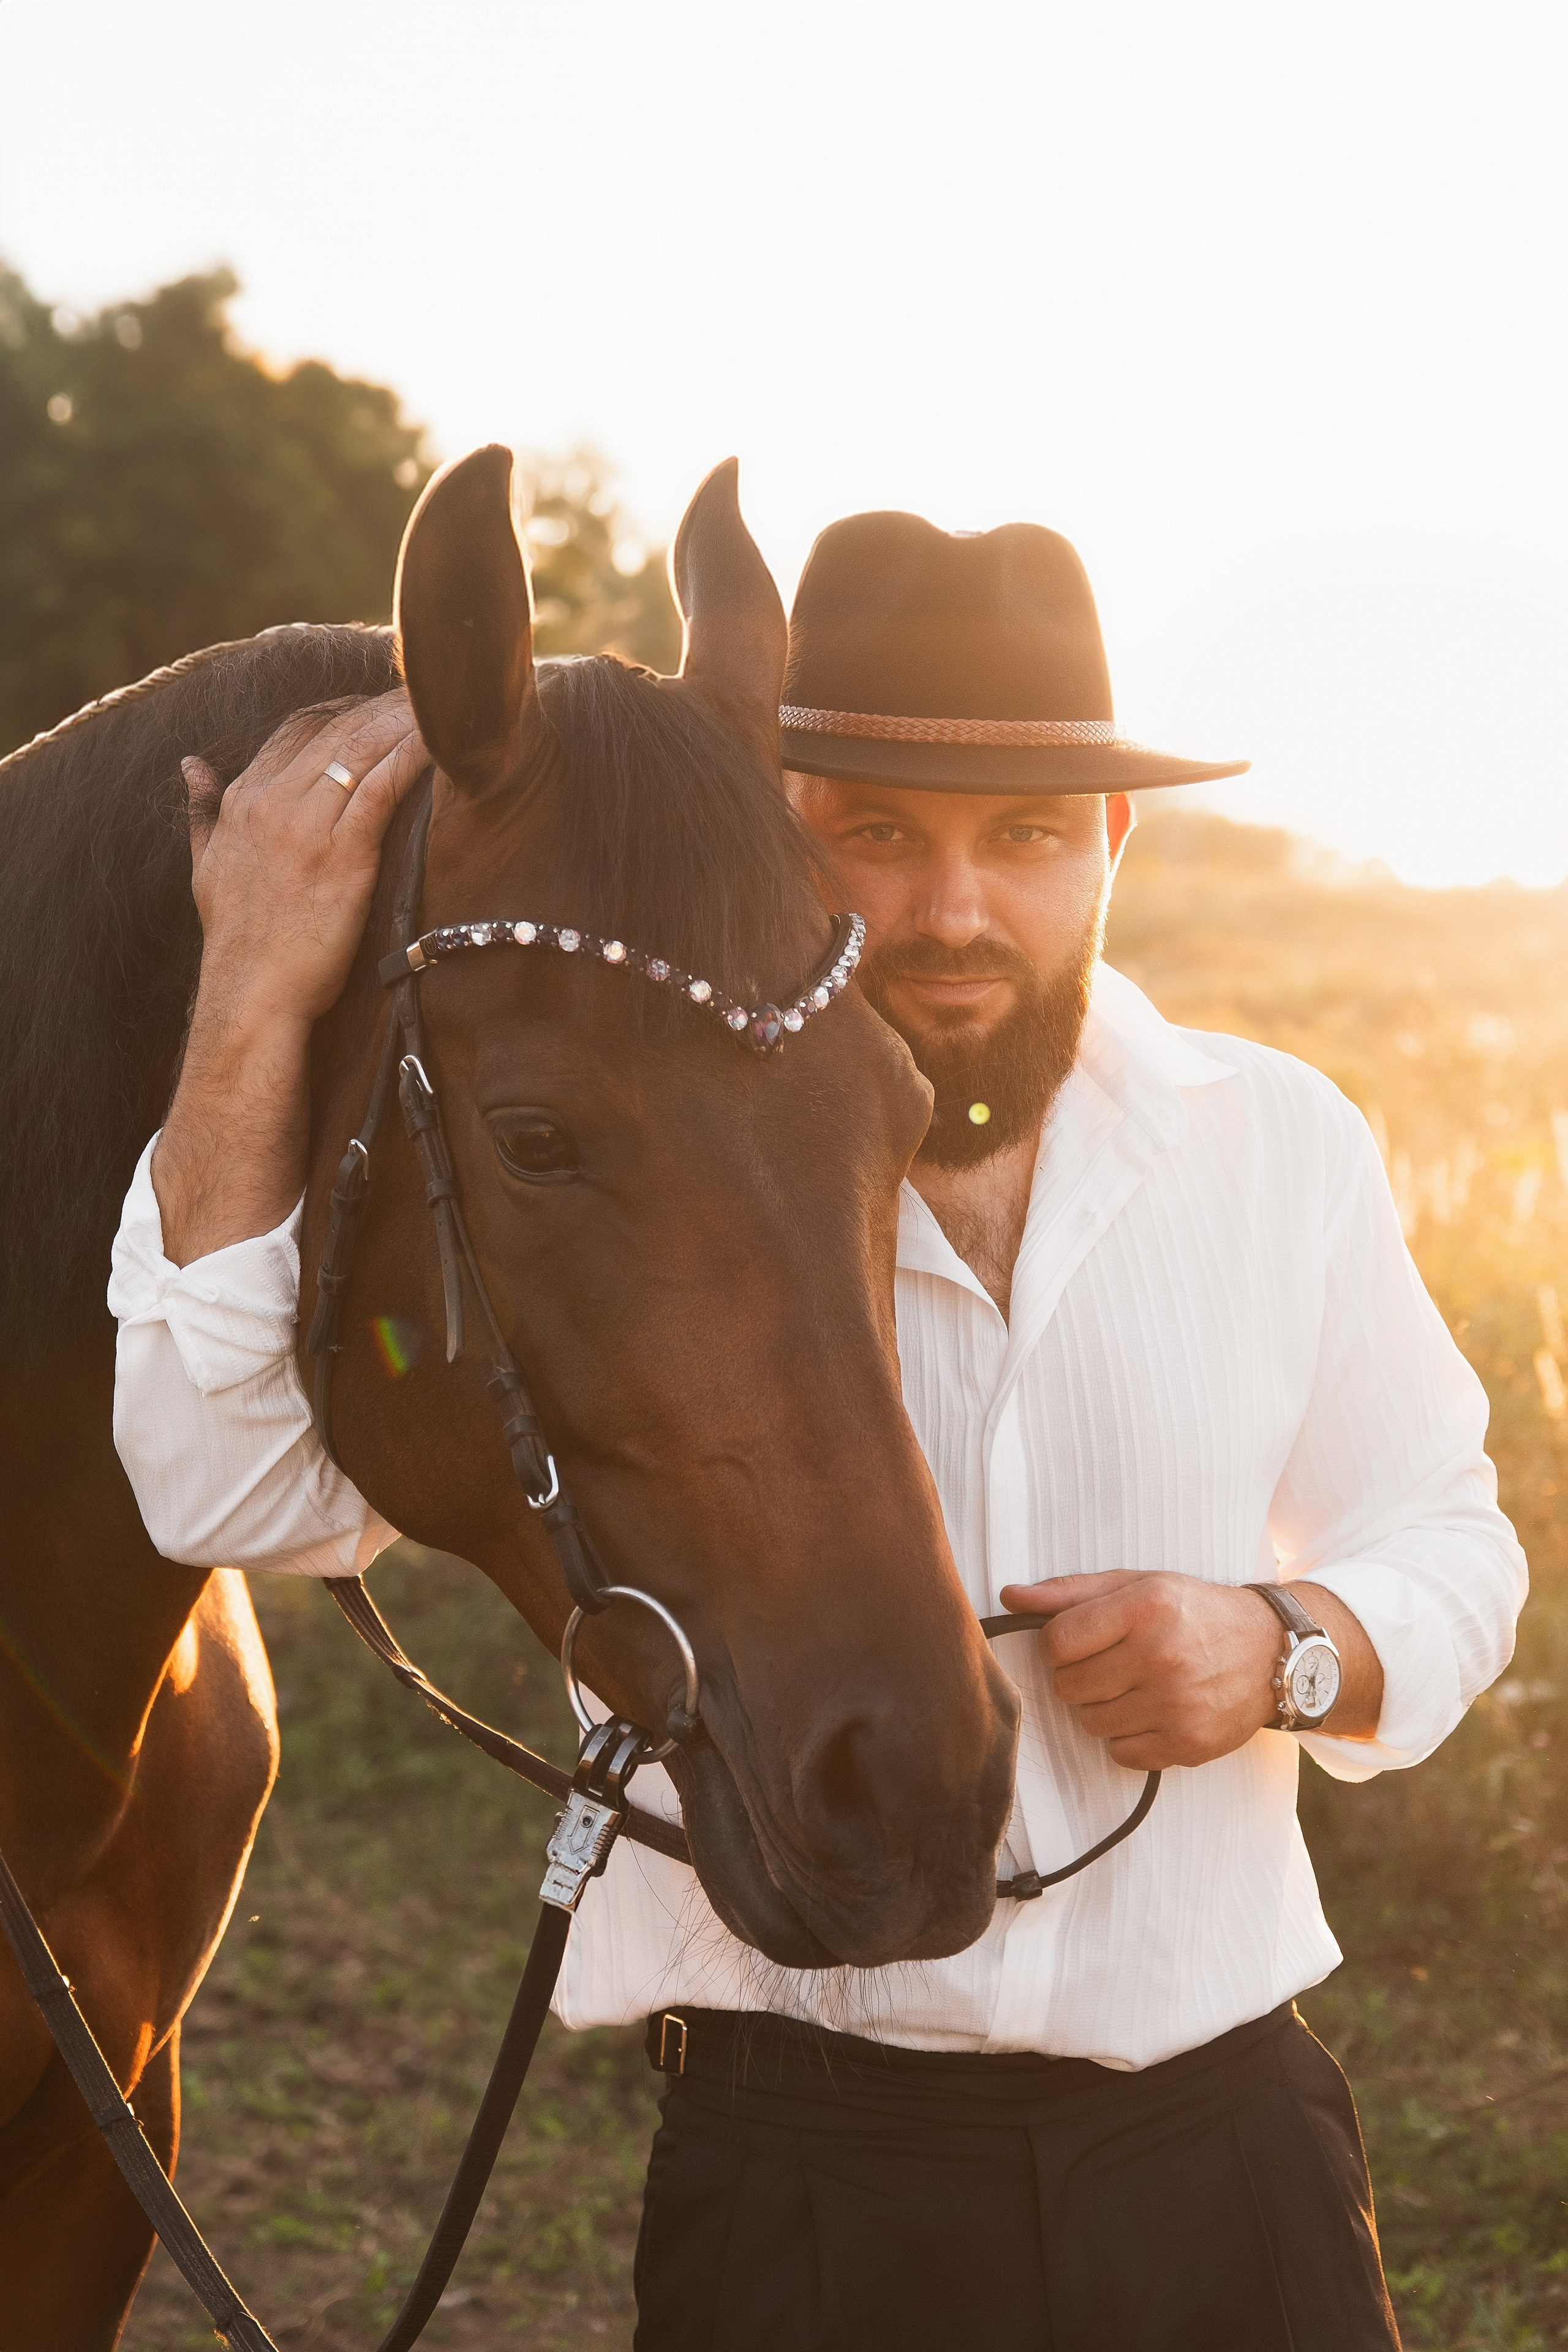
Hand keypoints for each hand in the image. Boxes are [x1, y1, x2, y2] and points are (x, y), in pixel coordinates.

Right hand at [182, 689, 426, 1035]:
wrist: (251, 991)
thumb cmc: (236, 938)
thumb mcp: (205, 866)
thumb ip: (202, 811)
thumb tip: (190, 766)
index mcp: (244, 800)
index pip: (297, 729)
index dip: (342, 710)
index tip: (376, 706)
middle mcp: (273, 802)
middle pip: (335, 729)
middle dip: (380, 706)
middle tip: (421, 693)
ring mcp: (308, 826)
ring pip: (360, 749)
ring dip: (401, 721)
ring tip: (440, 704)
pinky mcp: (344, 853)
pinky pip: (382, 788)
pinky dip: (412, 758)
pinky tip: (438, 741)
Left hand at [998, 1570, 1283, 1770]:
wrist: (1271, 1652)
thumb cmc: (1194, 1613)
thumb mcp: (1138, 1585)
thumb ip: (1070, 1592)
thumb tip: (1009, 1596)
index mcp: (1145, 1608)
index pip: (1057, 1642)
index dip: (1057, 1645)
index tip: (1077, 1642)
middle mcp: (1161, 1656)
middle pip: (1068, 1687)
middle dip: (1079, 1677)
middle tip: (1111, 1664)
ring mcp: (1176, 1705)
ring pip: (1090, 1723)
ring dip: (1102, 1708)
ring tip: (1134, 1686)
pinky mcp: (1188, 1743)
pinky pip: (1120, 1753)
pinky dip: (1127, 1738)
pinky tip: (1152, 1712)